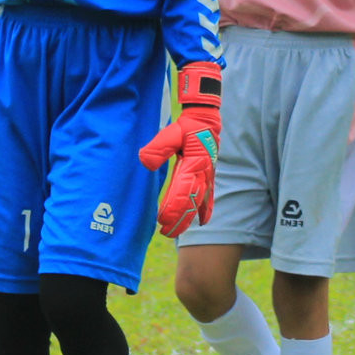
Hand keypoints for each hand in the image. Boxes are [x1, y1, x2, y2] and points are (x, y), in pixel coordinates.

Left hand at [138, 61, 221, 236]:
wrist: (205, 121)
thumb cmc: (187, 127)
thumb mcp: (170, 133)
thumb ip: (158, 148)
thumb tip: (145, 162)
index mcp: (193, 166)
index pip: (182, 192)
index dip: (172, 209)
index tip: (161, 220)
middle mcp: (202, 174)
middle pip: (190, 203)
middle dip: (178, 220)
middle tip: (165, 233)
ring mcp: (207, 177)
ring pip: (198, 203)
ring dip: (188, 218)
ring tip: (176, 231)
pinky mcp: (208, 176)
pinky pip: (210, 197)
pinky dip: (207, 210)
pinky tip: (204, 222)